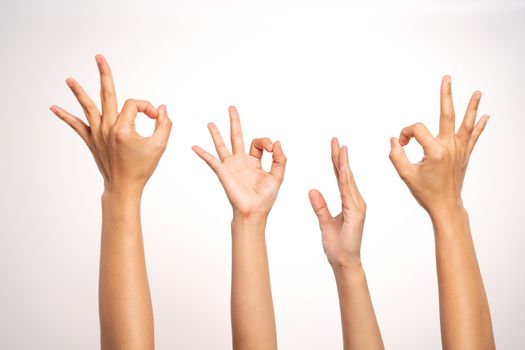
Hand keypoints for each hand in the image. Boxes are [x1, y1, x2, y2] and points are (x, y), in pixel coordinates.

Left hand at [50, 55, 171, 196]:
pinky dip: (65, 116)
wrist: (124, 187)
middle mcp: (108, 129)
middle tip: (99, 57)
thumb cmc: (142, 168)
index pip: (135, 104)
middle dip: (104, 74)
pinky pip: (77, 126)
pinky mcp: (92, 141)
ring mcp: (97, 134)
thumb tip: (162, 108)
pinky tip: (53, 108)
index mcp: (123, 129)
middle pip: (107, 94)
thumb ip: (165, 124)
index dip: (147, 107)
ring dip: (78, 92)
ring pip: (88, 107)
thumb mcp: (160, 146)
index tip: (156, 118)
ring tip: (68, 79)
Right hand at [192, 106, 286, 218]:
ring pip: (222, 145)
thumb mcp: (278, 176)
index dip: (266, 141)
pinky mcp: (223, 172)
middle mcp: (242, 161)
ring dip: (216, 133)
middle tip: (231, 107)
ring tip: (210, 122)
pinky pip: (211, 160)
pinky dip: (202, 153)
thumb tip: (278, 142)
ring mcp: (231, 166)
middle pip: (237, 136)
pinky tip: (194, 146)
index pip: (258, 143)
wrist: (253, 211)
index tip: (272, 148)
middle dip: (235, 122)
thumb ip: (280, 159)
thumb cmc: (265, 198)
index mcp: (255, 162)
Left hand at [309, 138, 366, 269]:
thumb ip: (320, 206)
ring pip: (348, 180)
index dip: (336, 162)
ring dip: (343, 163)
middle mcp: (355, 201)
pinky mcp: (356, 213)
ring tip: (340, 148)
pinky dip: (344, 179)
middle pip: (345, 174)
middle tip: (335, 140)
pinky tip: (341, 168)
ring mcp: (357, 206)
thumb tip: (312, 190)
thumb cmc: (337, 245)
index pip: (340, 177)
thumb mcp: (324, 221)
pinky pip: (348, 192)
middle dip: (340, 156)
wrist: (343, 262)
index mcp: (348, 201)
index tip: (334, 147)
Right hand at [388, 75, 488, 216]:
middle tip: (447, 78)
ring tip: (478, 92)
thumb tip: (394, 139)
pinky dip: (480, 126)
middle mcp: (450, 147)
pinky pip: (474, 137)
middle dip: (446, 95)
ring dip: (472, 107)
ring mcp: (460, 150)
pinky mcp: (464, 155)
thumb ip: (396, 155)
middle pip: (447, 114)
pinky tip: (486, 116)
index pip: (417, 129)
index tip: (401, 144)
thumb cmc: (426, 193)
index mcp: (435, 151)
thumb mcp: (405, 175)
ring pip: (466, 123)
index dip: (405, 133)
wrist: (446, 206)